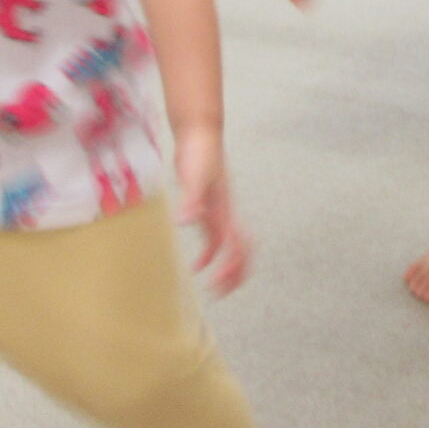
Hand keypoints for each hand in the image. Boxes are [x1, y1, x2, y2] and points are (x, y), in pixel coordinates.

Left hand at [171, 128, 249, 294]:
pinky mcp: (208, 207)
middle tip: (222, 293)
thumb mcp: (193, 177)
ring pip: (229, 247)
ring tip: (211, 286)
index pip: (237, 246)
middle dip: (237, 274)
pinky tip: (196, 264)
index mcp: (225, 211)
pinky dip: (209, 254)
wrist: (200, 134)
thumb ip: (191, 200)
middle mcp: (226, 214)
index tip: (217, 285)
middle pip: (243, 250)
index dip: (231, 267)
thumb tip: (185, 222)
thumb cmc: (199, 153)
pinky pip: (214, 237)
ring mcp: (219, 211)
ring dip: (224, 267)